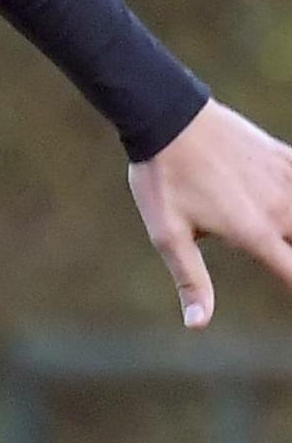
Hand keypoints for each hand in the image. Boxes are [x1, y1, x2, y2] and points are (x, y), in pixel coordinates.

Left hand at [127, 99, 291, 327]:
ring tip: (290, 237)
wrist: (167, 117)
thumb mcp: (167, 233)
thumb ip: (190, 279)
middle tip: (289, 258)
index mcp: (253, 232)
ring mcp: (285, 179)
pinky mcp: (283, 155)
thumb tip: (196, 324)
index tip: (290, 289)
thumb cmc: (163, 178)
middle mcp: (278, 208)